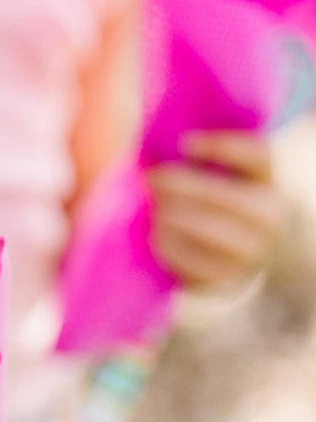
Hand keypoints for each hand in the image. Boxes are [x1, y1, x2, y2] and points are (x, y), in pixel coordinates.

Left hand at [146, 131, 283, 291]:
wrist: (239, 252)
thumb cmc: (217, 199)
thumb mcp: (220, 174)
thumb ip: (200, 158)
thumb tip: (160, 142)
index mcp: (268, 182)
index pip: (256, 156)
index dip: (222, 147)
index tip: (186, 142)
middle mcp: (269, 218)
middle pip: (216, 194)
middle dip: (176, 184)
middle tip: (151, 177)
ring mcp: (250, 252)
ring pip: (198, 226)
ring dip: (167, 213)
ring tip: (155, 207)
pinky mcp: (225, 279)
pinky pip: (184, 257)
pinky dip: (163, 241)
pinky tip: (156, 232)